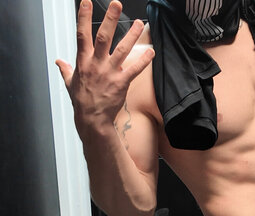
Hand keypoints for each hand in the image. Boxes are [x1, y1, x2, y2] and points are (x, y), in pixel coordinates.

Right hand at [56, 0, 154, 137]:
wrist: (92, 119)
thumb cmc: (82, 102)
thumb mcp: (70, 84)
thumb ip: (66, 70)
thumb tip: (58, 62)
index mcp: (83, 62)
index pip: (82, 35)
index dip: (84, 17)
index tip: (87, 2)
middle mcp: (96, 64)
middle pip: (103, 37)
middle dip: (111, 19)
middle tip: (117, 4)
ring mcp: (109, 73)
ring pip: (122, 50)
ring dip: (132, 36)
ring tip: (139, 24)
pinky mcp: (121, 83)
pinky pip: (134, 69)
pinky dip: (144, 61)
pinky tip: (151, 52)